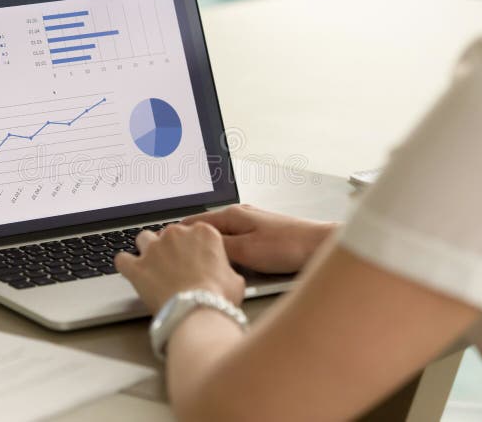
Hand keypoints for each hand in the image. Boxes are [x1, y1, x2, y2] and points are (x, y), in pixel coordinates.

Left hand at [115, 222, 245, 313]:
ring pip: (144, 239)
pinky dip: (125, 265)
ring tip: (152, 266)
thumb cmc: (218, 296)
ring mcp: (154, 249)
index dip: (191, 246)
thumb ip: (225, 269)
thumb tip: (224, 276)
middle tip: (174, 267)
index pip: (193, 231)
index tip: (192, 258)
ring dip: (147, 250)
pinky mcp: (137, 266)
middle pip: (168, 234)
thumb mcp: (234, 279)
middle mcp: (176, 235)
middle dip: (169, 248)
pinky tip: (130, 272)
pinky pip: (122, 259)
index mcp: (203, 233)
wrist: (196, 311)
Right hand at [182, 205, 336, 273]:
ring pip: (222, 239)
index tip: (162, 241)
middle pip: (207, 231)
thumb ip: (219, 248)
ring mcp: (252, 226)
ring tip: (196, 262)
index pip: (195, 222)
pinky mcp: (262, 238)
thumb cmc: (288, 246)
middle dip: (192, 243)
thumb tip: (195, 248)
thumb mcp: (246, 250)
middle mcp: (241, 217)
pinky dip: (226, 254)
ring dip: (210, 250)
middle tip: (175, 257)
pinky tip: (225, 265)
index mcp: (233, 215)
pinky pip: (235, 245)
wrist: (319, 246)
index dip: (178, 233)